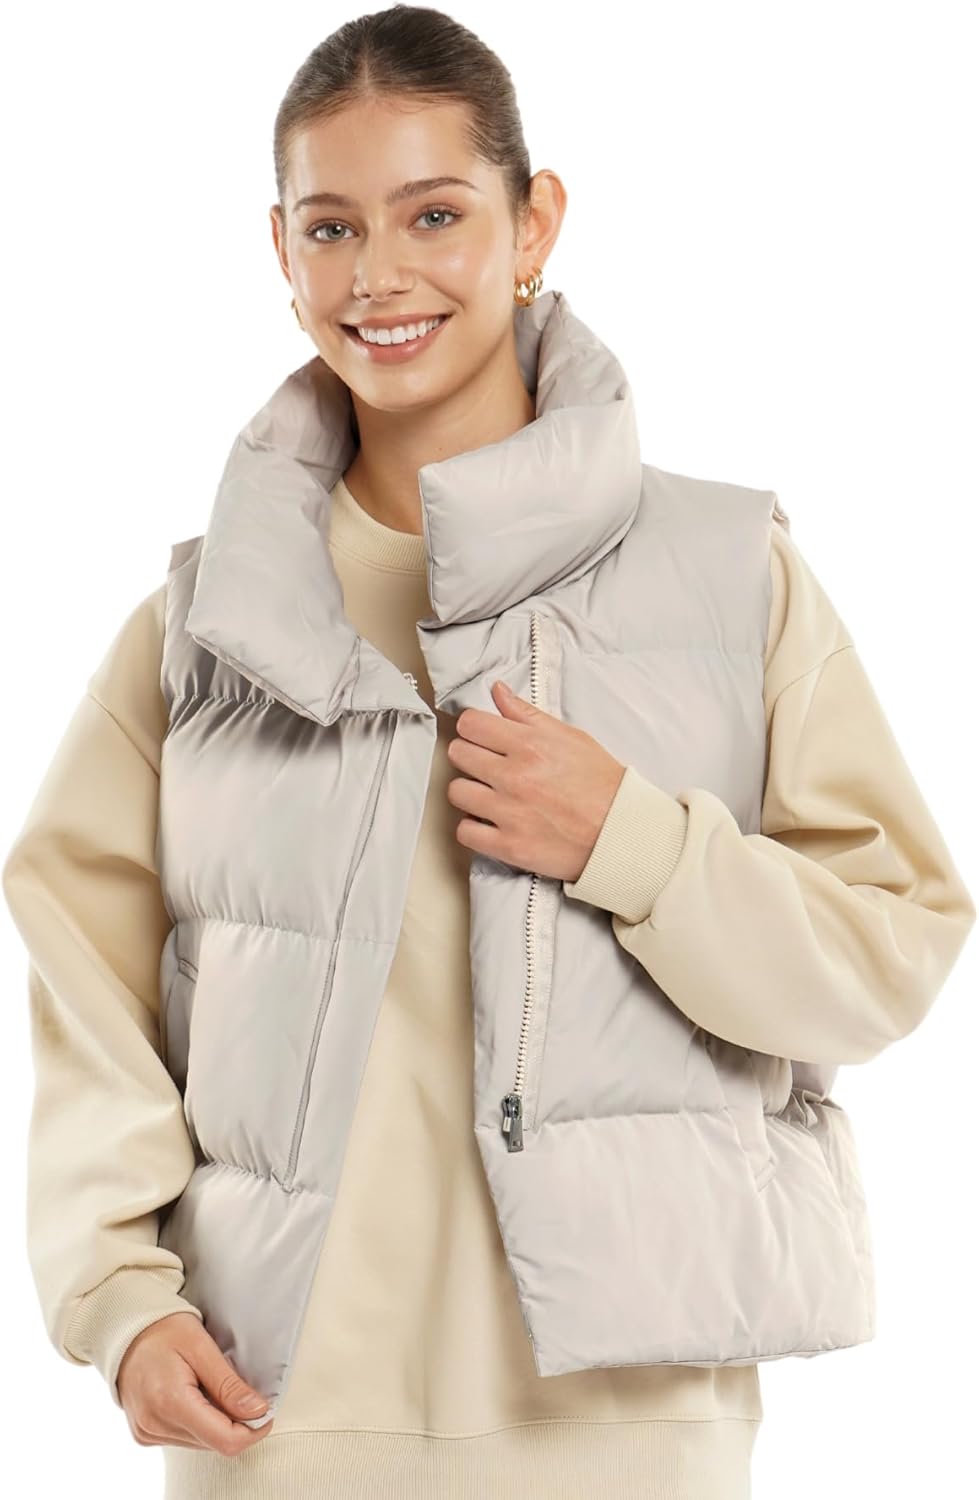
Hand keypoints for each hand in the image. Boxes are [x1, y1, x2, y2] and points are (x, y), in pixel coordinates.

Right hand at [117, 1311, 273, 1454]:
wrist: (126, 1330)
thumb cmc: (165, 1330)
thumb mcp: (201, 1346)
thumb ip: (229, 1384)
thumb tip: (257, 1411)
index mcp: (170, 1402)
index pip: (224, 1440)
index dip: (252, 1430)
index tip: (265, 1409)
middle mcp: (154, 1425)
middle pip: (214, 1443)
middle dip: (236, 1423)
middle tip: (241, 1392)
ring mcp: (147, 1433)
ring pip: (201, 1444)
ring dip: (217, 1422)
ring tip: (212, 1388)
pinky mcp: (144, 1434)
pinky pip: (184, 1439)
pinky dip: (199, 1422)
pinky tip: (195, 1396)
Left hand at [447, 680, 625, 881]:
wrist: (623, 832)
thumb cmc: (602, 784)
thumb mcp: (572, 738)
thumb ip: (529, 715)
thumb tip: (498, 692)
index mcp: (530, 745)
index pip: (470, 724)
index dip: (474, 728)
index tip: (481, 736)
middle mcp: (515, 777)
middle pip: (458, 754)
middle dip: (470, 756)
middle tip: (486, 765)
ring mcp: (509, 813)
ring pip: (456, 792)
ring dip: (470, 792)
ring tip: (488, 794)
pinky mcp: (509, 846)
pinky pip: (465, 832)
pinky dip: (474, 828)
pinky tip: (489, 822)